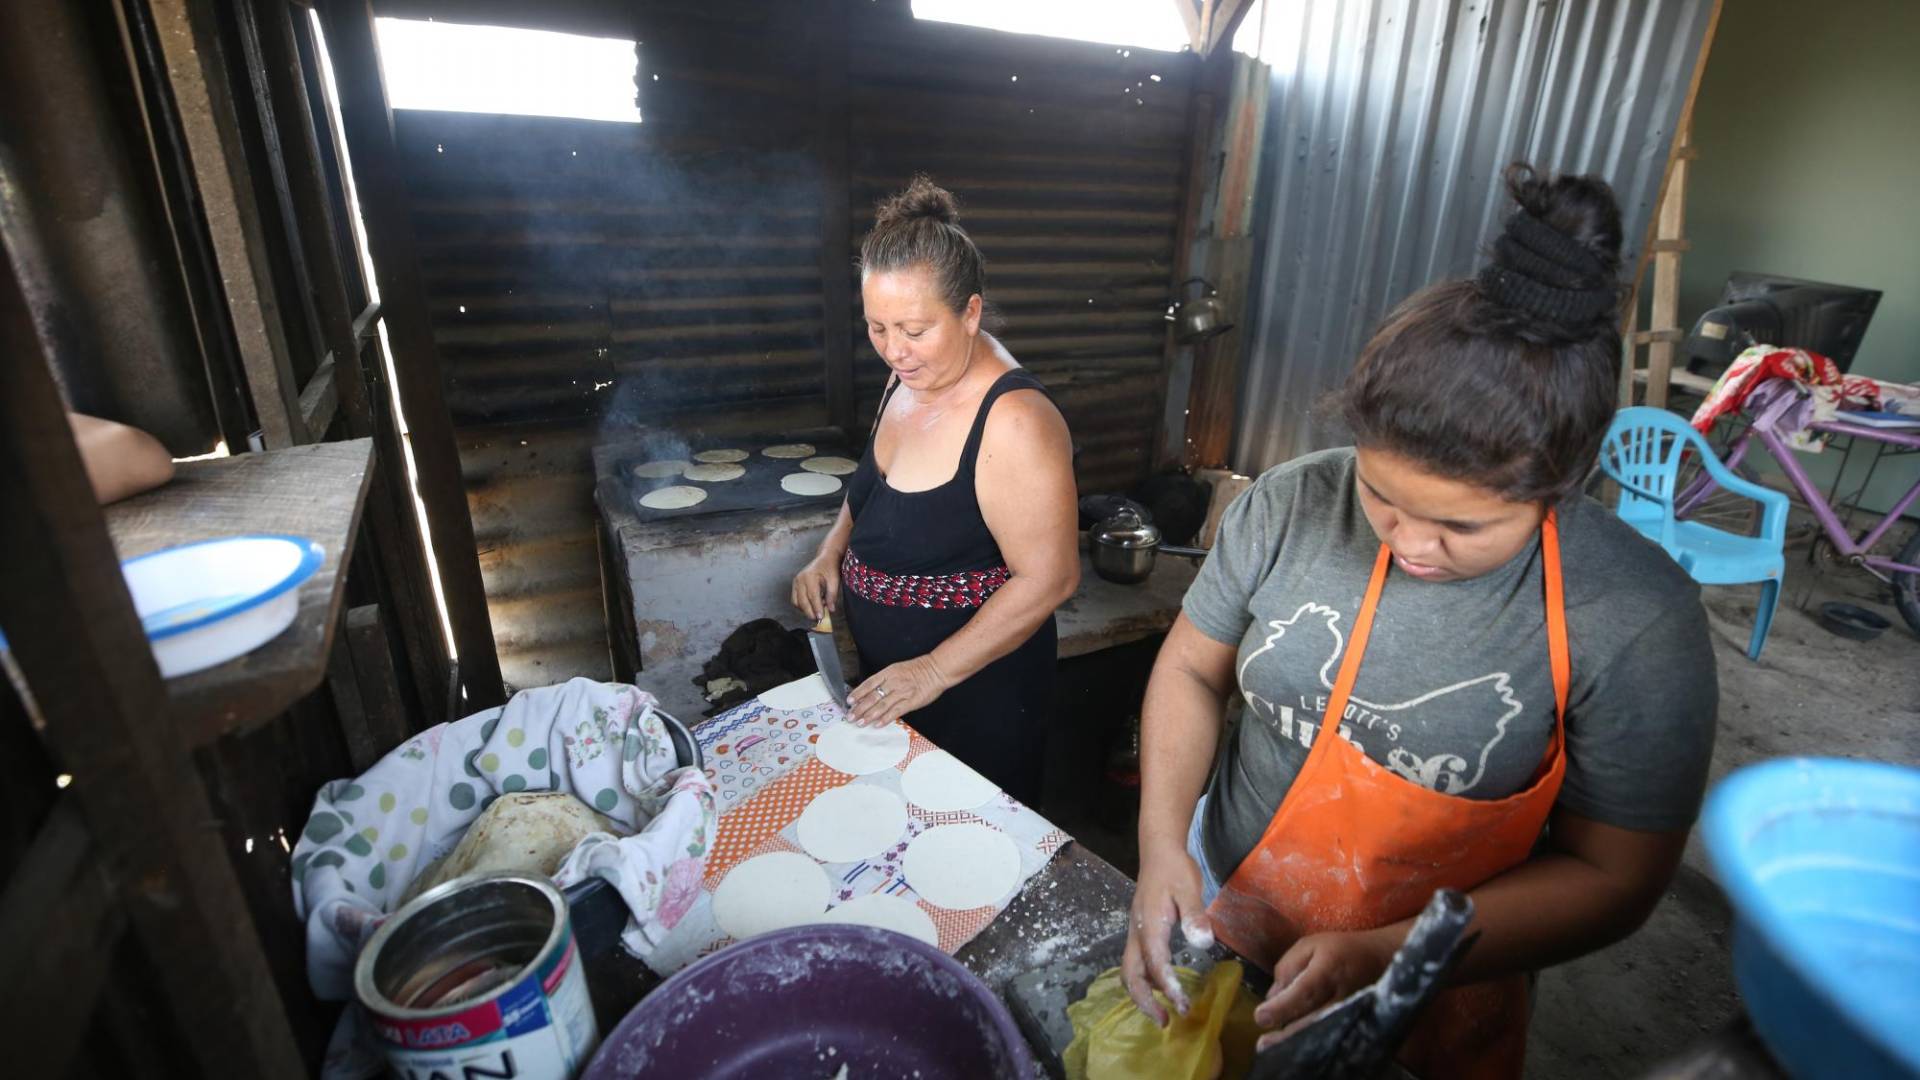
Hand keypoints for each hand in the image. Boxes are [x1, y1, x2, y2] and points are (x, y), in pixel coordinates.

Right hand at [791, 553, 840, 623]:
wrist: (825, 558)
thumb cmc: (830, 568)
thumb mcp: (835, 580)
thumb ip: (832, 595)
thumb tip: (831, 609)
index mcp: (809, 576)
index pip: (812, 596)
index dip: (816, 608)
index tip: (821, 618)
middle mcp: (800, 579)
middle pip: (802, 601)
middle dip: (810, 612)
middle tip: (818, 620)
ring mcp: (796, 582)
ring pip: (797, 602)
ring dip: (806, 610)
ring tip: (817, 611)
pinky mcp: (795, 585)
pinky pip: (795, 600)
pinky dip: (802, 606)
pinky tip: (812, 606)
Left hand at [845, 655, 949, 726]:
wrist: (936, 670)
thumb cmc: (918, 669)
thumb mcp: (897, 669)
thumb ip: (885, 680)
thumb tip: (871, 692)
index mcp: (889, 672)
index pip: (869, 684)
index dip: (858, 693)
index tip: (849, 701)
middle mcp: (893, 682)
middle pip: (872, 697)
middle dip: (860, 708)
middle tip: (851, 716)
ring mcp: (902, 692)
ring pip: (882, 706)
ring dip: (869, 715)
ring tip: (860, 722)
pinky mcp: (911, 701)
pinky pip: (896, 711)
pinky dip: (886, 718)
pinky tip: (878, 724)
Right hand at [1120, 847, 1213, 1025]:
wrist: (1158, 852)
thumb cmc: (1175, 870)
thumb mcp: (1189, 889)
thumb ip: (1194, 916)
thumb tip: (1203, 943)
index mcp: (1149, 926)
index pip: (1155, 964)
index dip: (1168, 988)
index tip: (1183, 1006)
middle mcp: (1137, 933)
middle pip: (1130, 974)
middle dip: (1143, 1001)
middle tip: (1164, 1021)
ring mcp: (1136, 933)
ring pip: (1130, 971)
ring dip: (1142, 994)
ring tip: (1163, 1011)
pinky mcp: (1140, 932)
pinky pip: (1136, 963)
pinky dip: (1146, 981)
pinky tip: (1163, 986)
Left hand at [1252, 928, 1396, 1049]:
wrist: (1380, 958)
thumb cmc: (1340, 949)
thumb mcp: (1310, 945)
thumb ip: (1288, 967)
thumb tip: (1273, 996)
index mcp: (1329, 970)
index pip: (1303, 992)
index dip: (1281, 1007)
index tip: (1260, 1017)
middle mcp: (1342, 994)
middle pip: (1314, 1019)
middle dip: (1287, 1033)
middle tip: (1263, 1044)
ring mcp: (1352, 1011)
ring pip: (1323, 1031)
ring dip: (1298, 1040)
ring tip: (1273, 1047)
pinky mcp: (1355, 1021)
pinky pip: (1332, 1034)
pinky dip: (1313, 1039)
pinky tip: (1296, 1043)